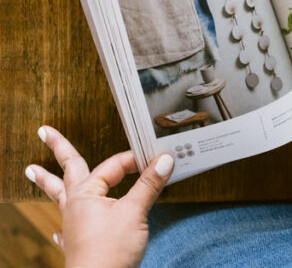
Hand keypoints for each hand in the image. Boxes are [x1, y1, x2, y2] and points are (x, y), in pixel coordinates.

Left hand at [25, 125, 173, 267]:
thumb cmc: (110, 253)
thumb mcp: (135, 212)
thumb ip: (149, 185)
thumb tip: (164, 160)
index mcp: (86, 194)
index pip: (112, 166)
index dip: (133, 160)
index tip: (154, 158)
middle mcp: (75, 207)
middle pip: (66, 171)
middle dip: (57, 150)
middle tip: (44, 132)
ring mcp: (74, 226)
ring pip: (59, 196)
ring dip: (48, 182)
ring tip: (32, 171)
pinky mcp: (78, 245)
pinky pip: (65, 228)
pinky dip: (61, 225)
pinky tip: (57, 232)